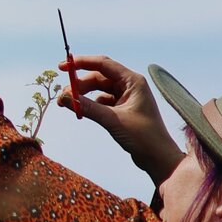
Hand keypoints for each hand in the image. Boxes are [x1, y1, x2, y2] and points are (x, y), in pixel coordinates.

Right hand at [59, 54, 182, 186]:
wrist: (158, 159)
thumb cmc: (144, 137)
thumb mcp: (113, 120)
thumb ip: (88, 107)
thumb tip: (65, 98)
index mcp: (132, 81)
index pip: (103, 64)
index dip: (81, 63)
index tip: (62, 66)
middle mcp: (129, 85)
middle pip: (98, 77)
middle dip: (79, 84)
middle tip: (63, 96)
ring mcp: (126, 97)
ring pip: (98, 89)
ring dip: (83, 95)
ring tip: (68, 104)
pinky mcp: (122, 109)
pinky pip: (102, 101)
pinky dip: (91, 104)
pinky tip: (83, 111)